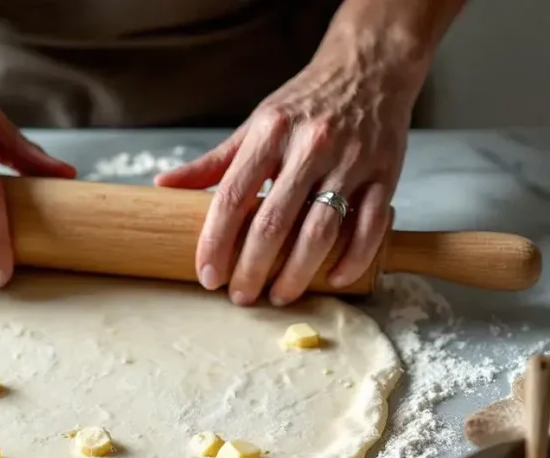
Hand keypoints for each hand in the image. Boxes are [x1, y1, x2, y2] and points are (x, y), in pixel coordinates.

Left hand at [156, 33, 424, 305]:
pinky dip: (352, 258)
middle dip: (252, 268)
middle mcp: (310, 147)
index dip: (216, 241)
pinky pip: (369, 226)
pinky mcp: (385, 174)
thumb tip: (164, 186)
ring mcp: (350, 162)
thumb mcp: (255, 125)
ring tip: (279, 296)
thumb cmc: (303, 105)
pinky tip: (334, 280)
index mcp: (270, 134)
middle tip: (240, 296)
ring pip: (320, 230)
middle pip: (273, 222)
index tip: (208, 275)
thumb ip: (214, 162)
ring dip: (297, 273)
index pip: (232, 197)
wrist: (369, 69)